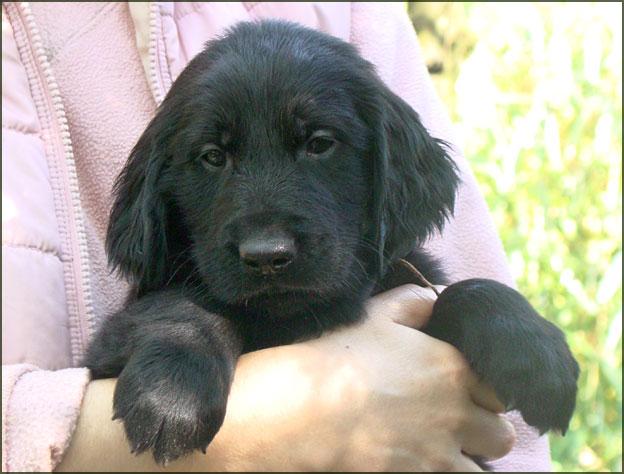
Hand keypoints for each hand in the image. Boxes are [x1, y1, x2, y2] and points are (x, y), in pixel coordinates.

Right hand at [203, 284, 514, 471]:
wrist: (301, 409)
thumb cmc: (336, 356)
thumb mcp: (376, 314)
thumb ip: (415, 303)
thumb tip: (436, 299)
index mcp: (452, 369)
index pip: (499, 392)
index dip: (485, 394)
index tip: (466, 395)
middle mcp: (455, 415)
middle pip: (499, 436)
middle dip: (482, 433)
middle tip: (456, 428)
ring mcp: (437, 456)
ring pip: (480, 472)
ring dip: (464, 462)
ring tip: (436, 452)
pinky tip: (416, 464)